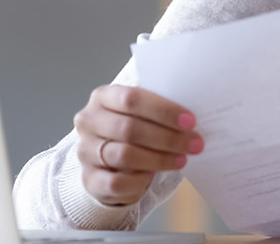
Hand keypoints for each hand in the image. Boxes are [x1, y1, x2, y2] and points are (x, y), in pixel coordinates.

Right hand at [72, 84, 203, 206]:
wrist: (106, 160)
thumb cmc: (130, 128)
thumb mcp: (139, 112)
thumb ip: (155, 110)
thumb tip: (189, 121)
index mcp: (102, 96)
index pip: (132, 98)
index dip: (164, 110)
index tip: (190, 121)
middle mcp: (89, 121)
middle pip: (130, 129)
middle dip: (168, 138)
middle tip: (194, 144)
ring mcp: (85, 150)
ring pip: (125, 155)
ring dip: (159, 159)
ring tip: (181, 159)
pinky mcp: (88, 178)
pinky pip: (116, 182)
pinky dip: (139, 180)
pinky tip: (152, 176)